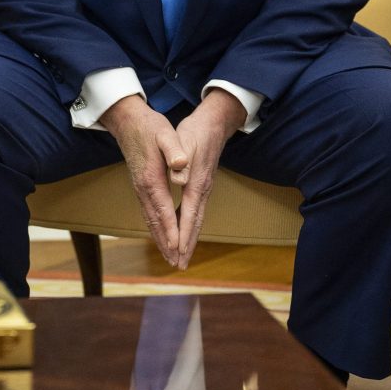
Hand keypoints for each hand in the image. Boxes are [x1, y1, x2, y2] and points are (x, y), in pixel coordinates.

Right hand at [101, 95, 188, 267]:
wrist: (127, 121)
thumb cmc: (149, 126)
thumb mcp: (165, 133)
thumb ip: (174, 149)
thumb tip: (182, 166)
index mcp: (151, 178)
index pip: (164, 210)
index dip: (172, 231)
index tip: (179, 249)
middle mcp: (143, 188)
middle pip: (156, 222)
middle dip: (167, 244)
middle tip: (178, 264)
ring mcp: (140, 188)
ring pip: (151, 220)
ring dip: (161, 239)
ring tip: (170, 257)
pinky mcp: (141, 186)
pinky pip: (148, 213)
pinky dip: (156, 228)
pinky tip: (161, 235)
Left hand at [168, 89, 245, 267]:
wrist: (213, 123)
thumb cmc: (195, 131)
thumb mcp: (184, 141)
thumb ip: (180, 159)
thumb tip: (178, 177)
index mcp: (196, 183)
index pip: (188, 215)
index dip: (182, 235)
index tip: (176, 253)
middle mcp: (202, 190)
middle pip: (194, 223)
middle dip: (186, 245)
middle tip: (179, 266)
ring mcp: (203, 189)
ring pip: (195, 220)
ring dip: (188, 239)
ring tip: (181, 256)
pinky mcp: (201, 186)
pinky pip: (194, 212)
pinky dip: (188, 225)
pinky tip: (181, 230)